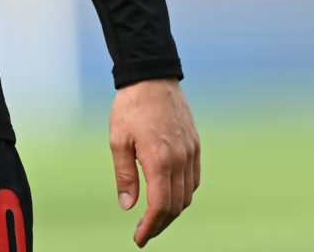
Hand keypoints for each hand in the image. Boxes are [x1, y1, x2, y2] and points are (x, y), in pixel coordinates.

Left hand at [110, 77, 199, 246]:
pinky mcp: (195, 145)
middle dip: (160, 223)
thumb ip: (125, 176)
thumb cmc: (130, 107)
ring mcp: (191, 152)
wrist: (152, 78)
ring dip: (173, 210)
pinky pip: (193, 179)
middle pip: (176, 205)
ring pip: (188, 194)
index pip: (160, 206)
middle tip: (144, 232)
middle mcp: (180, 159)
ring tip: (154, 217)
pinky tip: (169, 195)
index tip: (139, 238)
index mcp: (159, 159)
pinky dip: (183, 193)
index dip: (151, 227)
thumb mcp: (118, 141)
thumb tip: (128, 205)